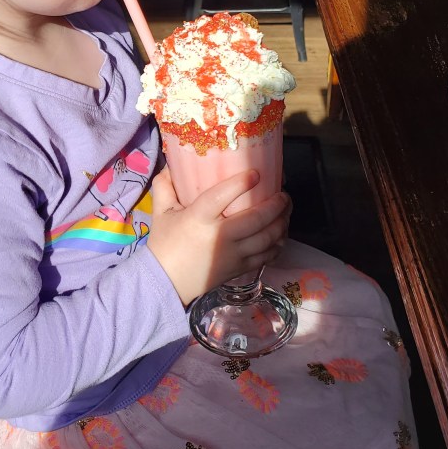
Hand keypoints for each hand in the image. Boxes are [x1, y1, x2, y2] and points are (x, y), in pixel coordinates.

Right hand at [147, 167, 290, 306]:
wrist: (166, 282)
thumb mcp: (161, 212)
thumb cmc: (164, 244)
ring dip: (282, 223)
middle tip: (283, 194)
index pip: (221, 196)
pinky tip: (281, 234)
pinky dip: (278, 244)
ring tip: (286, 211)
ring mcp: (233, 255)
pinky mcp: (239, 268)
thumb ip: (165, 186)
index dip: (241, 183)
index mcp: (198, 218)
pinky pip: (266, 256)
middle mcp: (219, 236)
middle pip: (256, 219)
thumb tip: (171, 166)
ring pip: (267, 238)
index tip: (256, 173)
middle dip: (276, 205)